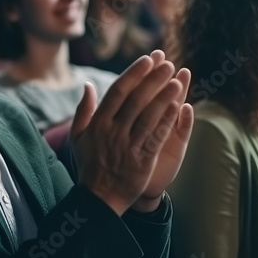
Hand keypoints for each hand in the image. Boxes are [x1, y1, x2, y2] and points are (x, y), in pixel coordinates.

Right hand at [71, 50, 188, 215]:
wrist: (100, 198)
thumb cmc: (89, 165)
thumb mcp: (78, 137)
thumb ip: (83, 110)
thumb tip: (87, 85)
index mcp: (98, 123)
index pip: (118, 92)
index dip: (133, 74)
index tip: (147, 60)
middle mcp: (113, 132)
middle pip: (136, 99)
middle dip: (153, 79)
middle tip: (167, 63)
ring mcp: (128, 145)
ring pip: (149, 115)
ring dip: (164, 96)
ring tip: (178, 79)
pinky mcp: (142, 159)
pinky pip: (157, 135)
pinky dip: (167, 120)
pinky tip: (178, 106)